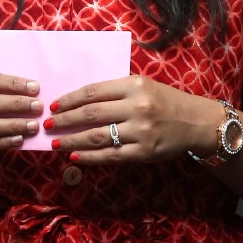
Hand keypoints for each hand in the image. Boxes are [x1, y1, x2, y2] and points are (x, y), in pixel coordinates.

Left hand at [48, 76, 216, 162]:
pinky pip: (109, 156)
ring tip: (55, 143)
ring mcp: (140, 131)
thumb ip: (115, 91)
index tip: (53, 106)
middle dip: (64, 121)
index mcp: (134, 85)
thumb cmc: (165, 101)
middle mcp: (136, 107)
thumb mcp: (142, 86)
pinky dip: (89, 157)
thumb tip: (78, 102)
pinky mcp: (143, 152)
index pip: (93, 92)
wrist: (195, 122)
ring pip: (96, 137)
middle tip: (47, 125)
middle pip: (90, 114)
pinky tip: (74, 157)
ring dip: (71, 141)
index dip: (69, 100)